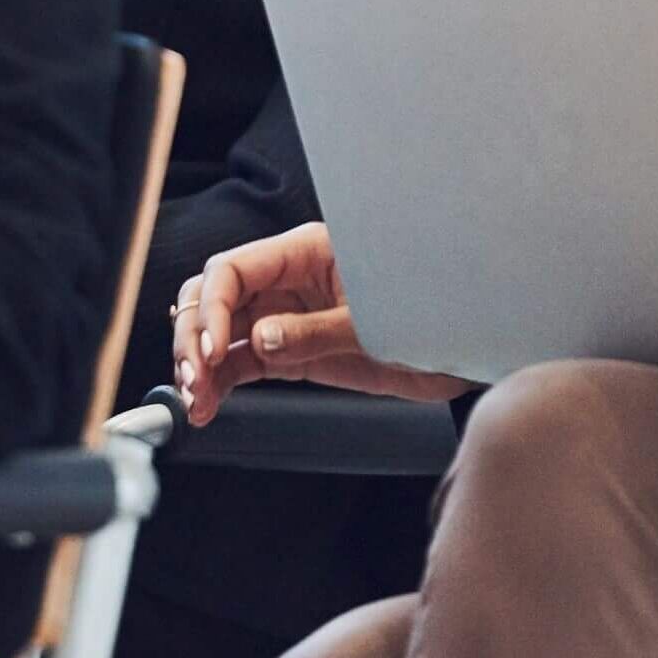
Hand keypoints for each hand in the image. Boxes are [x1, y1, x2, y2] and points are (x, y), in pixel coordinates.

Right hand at [170, 222, 472, 426]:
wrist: (464, 347)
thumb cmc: (432, 316)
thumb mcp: (374, 327)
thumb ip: (314, 333)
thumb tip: (260, 340)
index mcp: (308, 251)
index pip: (233, 269)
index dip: (210, 307)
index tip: (208, 349)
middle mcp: (290, 278)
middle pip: (215, 296)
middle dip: (194, 335)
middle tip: (193, 378)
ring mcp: (288, 313)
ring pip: (221, 331)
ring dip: (199, 364)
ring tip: (196, 401)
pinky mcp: (292, 348)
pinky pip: (241, 360)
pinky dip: (219, 382)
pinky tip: (208, 406)